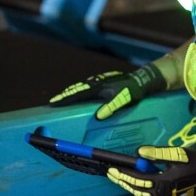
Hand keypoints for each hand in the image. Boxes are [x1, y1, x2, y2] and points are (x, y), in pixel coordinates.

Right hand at [49, 64, 165, 119]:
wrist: (143, 79)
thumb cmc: (133, 90)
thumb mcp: (123, 100)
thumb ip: (110, 107)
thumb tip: (97, 116)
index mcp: (99, 86)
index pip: (78, 93)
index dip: (65, 98)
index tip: (53, 102)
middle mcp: (97, 81)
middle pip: (77, 88)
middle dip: (65, 95)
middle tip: (53, 102)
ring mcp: (101, 80)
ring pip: (83, 86)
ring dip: (72, 92)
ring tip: (63, 98)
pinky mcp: (105, 81)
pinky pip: (88, 86)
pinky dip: (81, 90)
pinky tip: (81, 94)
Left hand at [107, 145, 195, 195]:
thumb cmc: (192, 162)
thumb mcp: (175, 154)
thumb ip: (156, 153)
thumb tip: (138, 152)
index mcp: (163, 182)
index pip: (137, 179)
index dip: (123, 174)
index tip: (112, 169)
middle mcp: (161, 195)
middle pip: (136, 189)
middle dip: (122, 181)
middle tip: (110, 174)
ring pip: (141, 195)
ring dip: (130, 187)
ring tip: (119, 179)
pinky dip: (140, 191)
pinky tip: (134, 186)